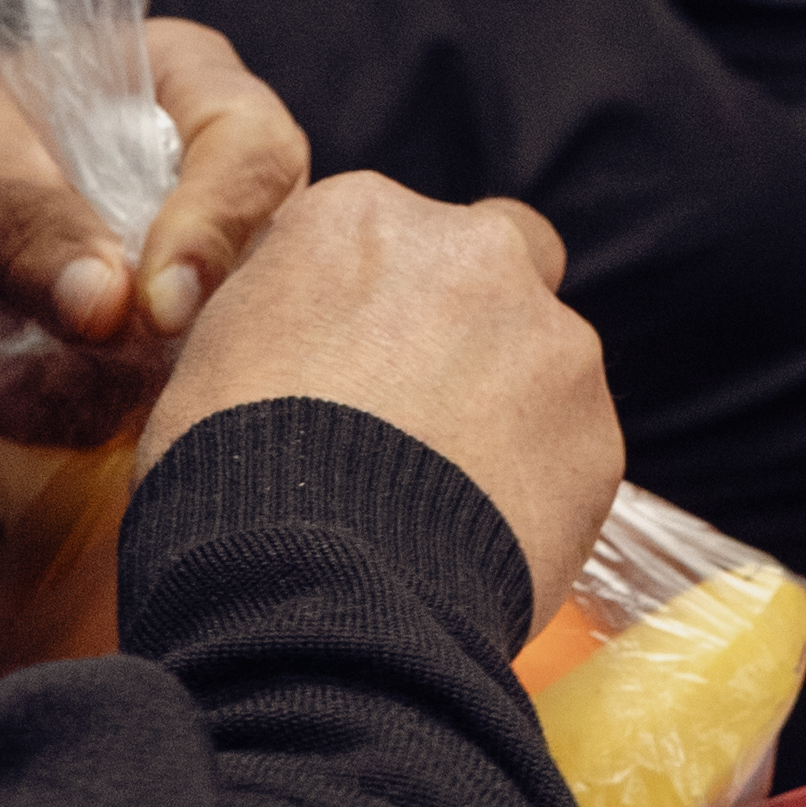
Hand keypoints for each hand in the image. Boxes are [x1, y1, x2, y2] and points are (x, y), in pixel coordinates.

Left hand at [0, 20, 310, 445]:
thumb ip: (30, 222)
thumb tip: (106, 309)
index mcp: (198, 85)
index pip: (253, 150)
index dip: (216, 228)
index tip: (154, 309)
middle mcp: (239, 172)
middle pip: (274, 251)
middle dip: (197, 313)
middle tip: (109, 352)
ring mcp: (233, 256)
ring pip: (241, 327)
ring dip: (159, 364)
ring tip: (63, 363)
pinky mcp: (206, 329)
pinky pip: (196, 377)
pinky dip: (129, 395)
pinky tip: (64, 386)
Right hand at [139, 173, 623, 631]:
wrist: (311, 590)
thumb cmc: (232, 475)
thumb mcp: (208, 353)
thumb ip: (279, 308)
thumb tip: (299, 332)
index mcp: (361, 216)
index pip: (388, 233)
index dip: (376, 301)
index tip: (355, 362)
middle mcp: (471, 251)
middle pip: (495, 259)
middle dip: (470, 318)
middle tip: (419, 410)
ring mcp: (550, 339)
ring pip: (545, 354)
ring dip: (511, 402)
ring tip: (446, 493)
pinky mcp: (596, 432)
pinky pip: (573, 446)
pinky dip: (538, 481)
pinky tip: (480, 534)